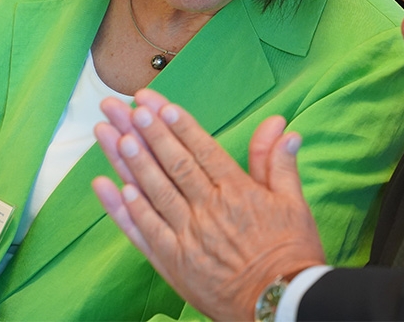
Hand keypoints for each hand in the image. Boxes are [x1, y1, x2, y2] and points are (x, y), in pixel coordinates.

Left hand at [92, 89, 326, 320]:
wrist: (281, 306)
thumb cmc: (291, 254)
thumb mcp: (294, 203)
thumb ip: (279, 163)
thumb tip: (282, 127)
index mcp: (237, 192)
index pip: (201, 150)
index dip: (177, 124)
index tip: (156, 102)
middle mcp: (208, 210)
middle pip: (172, 164)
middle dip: (145, 131)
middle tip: (123, 106)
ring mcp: (187, 238)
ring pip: (152, 191)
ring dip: (128, 161)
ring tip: (109, 134)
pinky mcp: (174, 264)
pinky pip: (144, 232)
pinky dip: (125, 210)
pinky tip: (111, 187)